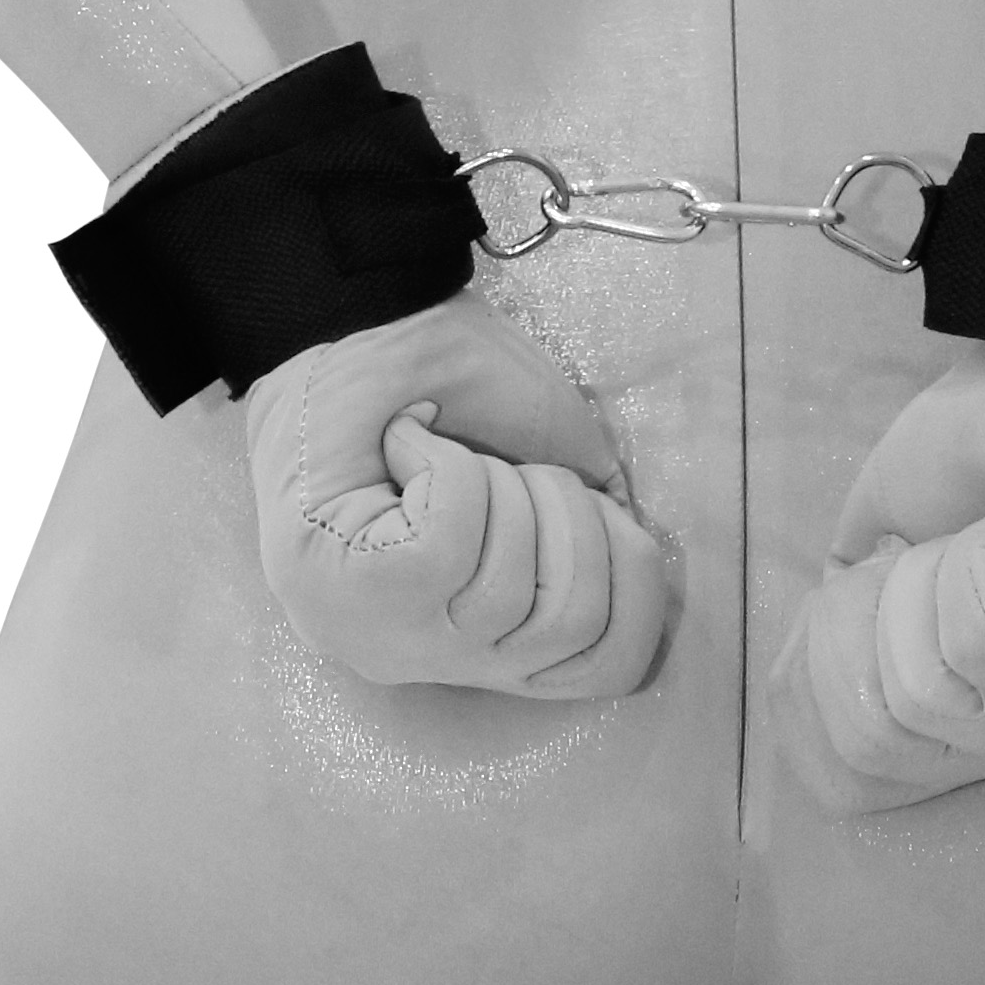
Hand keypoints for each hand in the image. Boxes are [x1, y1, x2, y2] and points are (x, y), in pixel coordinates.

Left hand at [246, 293, 675, 701]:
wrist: (357, 312)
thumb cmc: (453, 380)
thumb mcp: (561, 459)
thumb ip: (603, 533)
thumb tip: (639, 572)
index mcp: (490, 634)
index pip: (607, 671)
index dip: (638, 588)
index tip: (601, 508)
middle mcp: (436, 656)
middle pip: (571, 624)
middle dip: (564, 515)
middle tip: (508, 466)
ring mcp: (383, 638)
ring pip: (503, 591)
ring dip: (495, 485)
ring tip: (443, 452)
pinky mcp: (344, 596)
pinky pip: (444, 547)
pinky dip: (445, 473)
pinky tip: (402, 450)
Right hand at [772, 350, 984, 811]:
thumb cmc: (981, 449)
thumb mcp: (869, 554)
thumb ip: (836, 637)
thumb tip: (803, 684)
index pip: (852, 781)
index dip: (816, 679)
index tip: (868, 580)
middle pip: (873, 737)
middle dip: (866, 616)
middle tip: (932, 546)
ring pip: (922, 696)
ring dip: (923, 581)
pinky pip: (975, 639)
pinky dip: (973, 559)